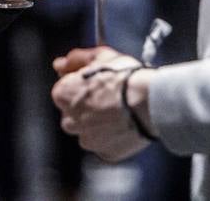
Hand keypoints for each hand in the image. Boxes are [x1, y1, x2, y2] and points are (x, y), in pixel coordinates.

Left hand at [51, 46, 152, 161]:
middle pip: (73, 115)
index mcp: (63, 95)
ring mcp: (88, 139)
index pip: (64, 91)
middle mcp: (70, 121)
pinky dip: (113, 139)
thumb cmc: (124, 77)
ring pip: (88, 133)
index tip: (96, 84)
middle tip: (109, 99)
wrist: (149, 101)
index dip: (81, 87)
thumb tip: (60, 63)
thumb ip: (76, 59)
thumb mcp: (101, 57)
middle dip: (86, 108)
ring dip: (98, 126)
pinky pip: (106, 146)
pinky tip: (126, 126)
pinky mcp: (106, 153)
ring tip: (120, 113)